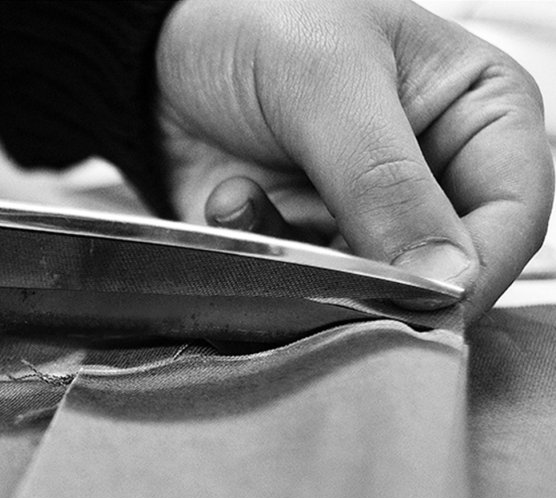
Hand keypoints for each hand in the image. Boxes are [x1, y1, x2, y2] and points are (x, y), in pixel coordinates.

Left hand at [157, 0, 553, 318]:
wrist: (156, 47)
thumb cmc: (254, 21)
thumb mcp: (327, 83)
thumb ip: (385, 181)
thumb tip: (443, 276)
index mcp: (479, 110)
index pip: (515, 212)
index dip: (476, 265)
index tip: (423, 297)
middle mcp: (433, 169)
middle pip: (446, 265)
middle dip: (378, 273)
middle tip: (323, 262)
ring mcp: (367, 211)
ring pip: (369, 286)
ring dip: (306, 262)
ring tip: (254, 204)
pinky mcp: (307, 238)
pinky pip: (301, 282)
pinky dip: (260, 253)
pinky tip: (230, 198)